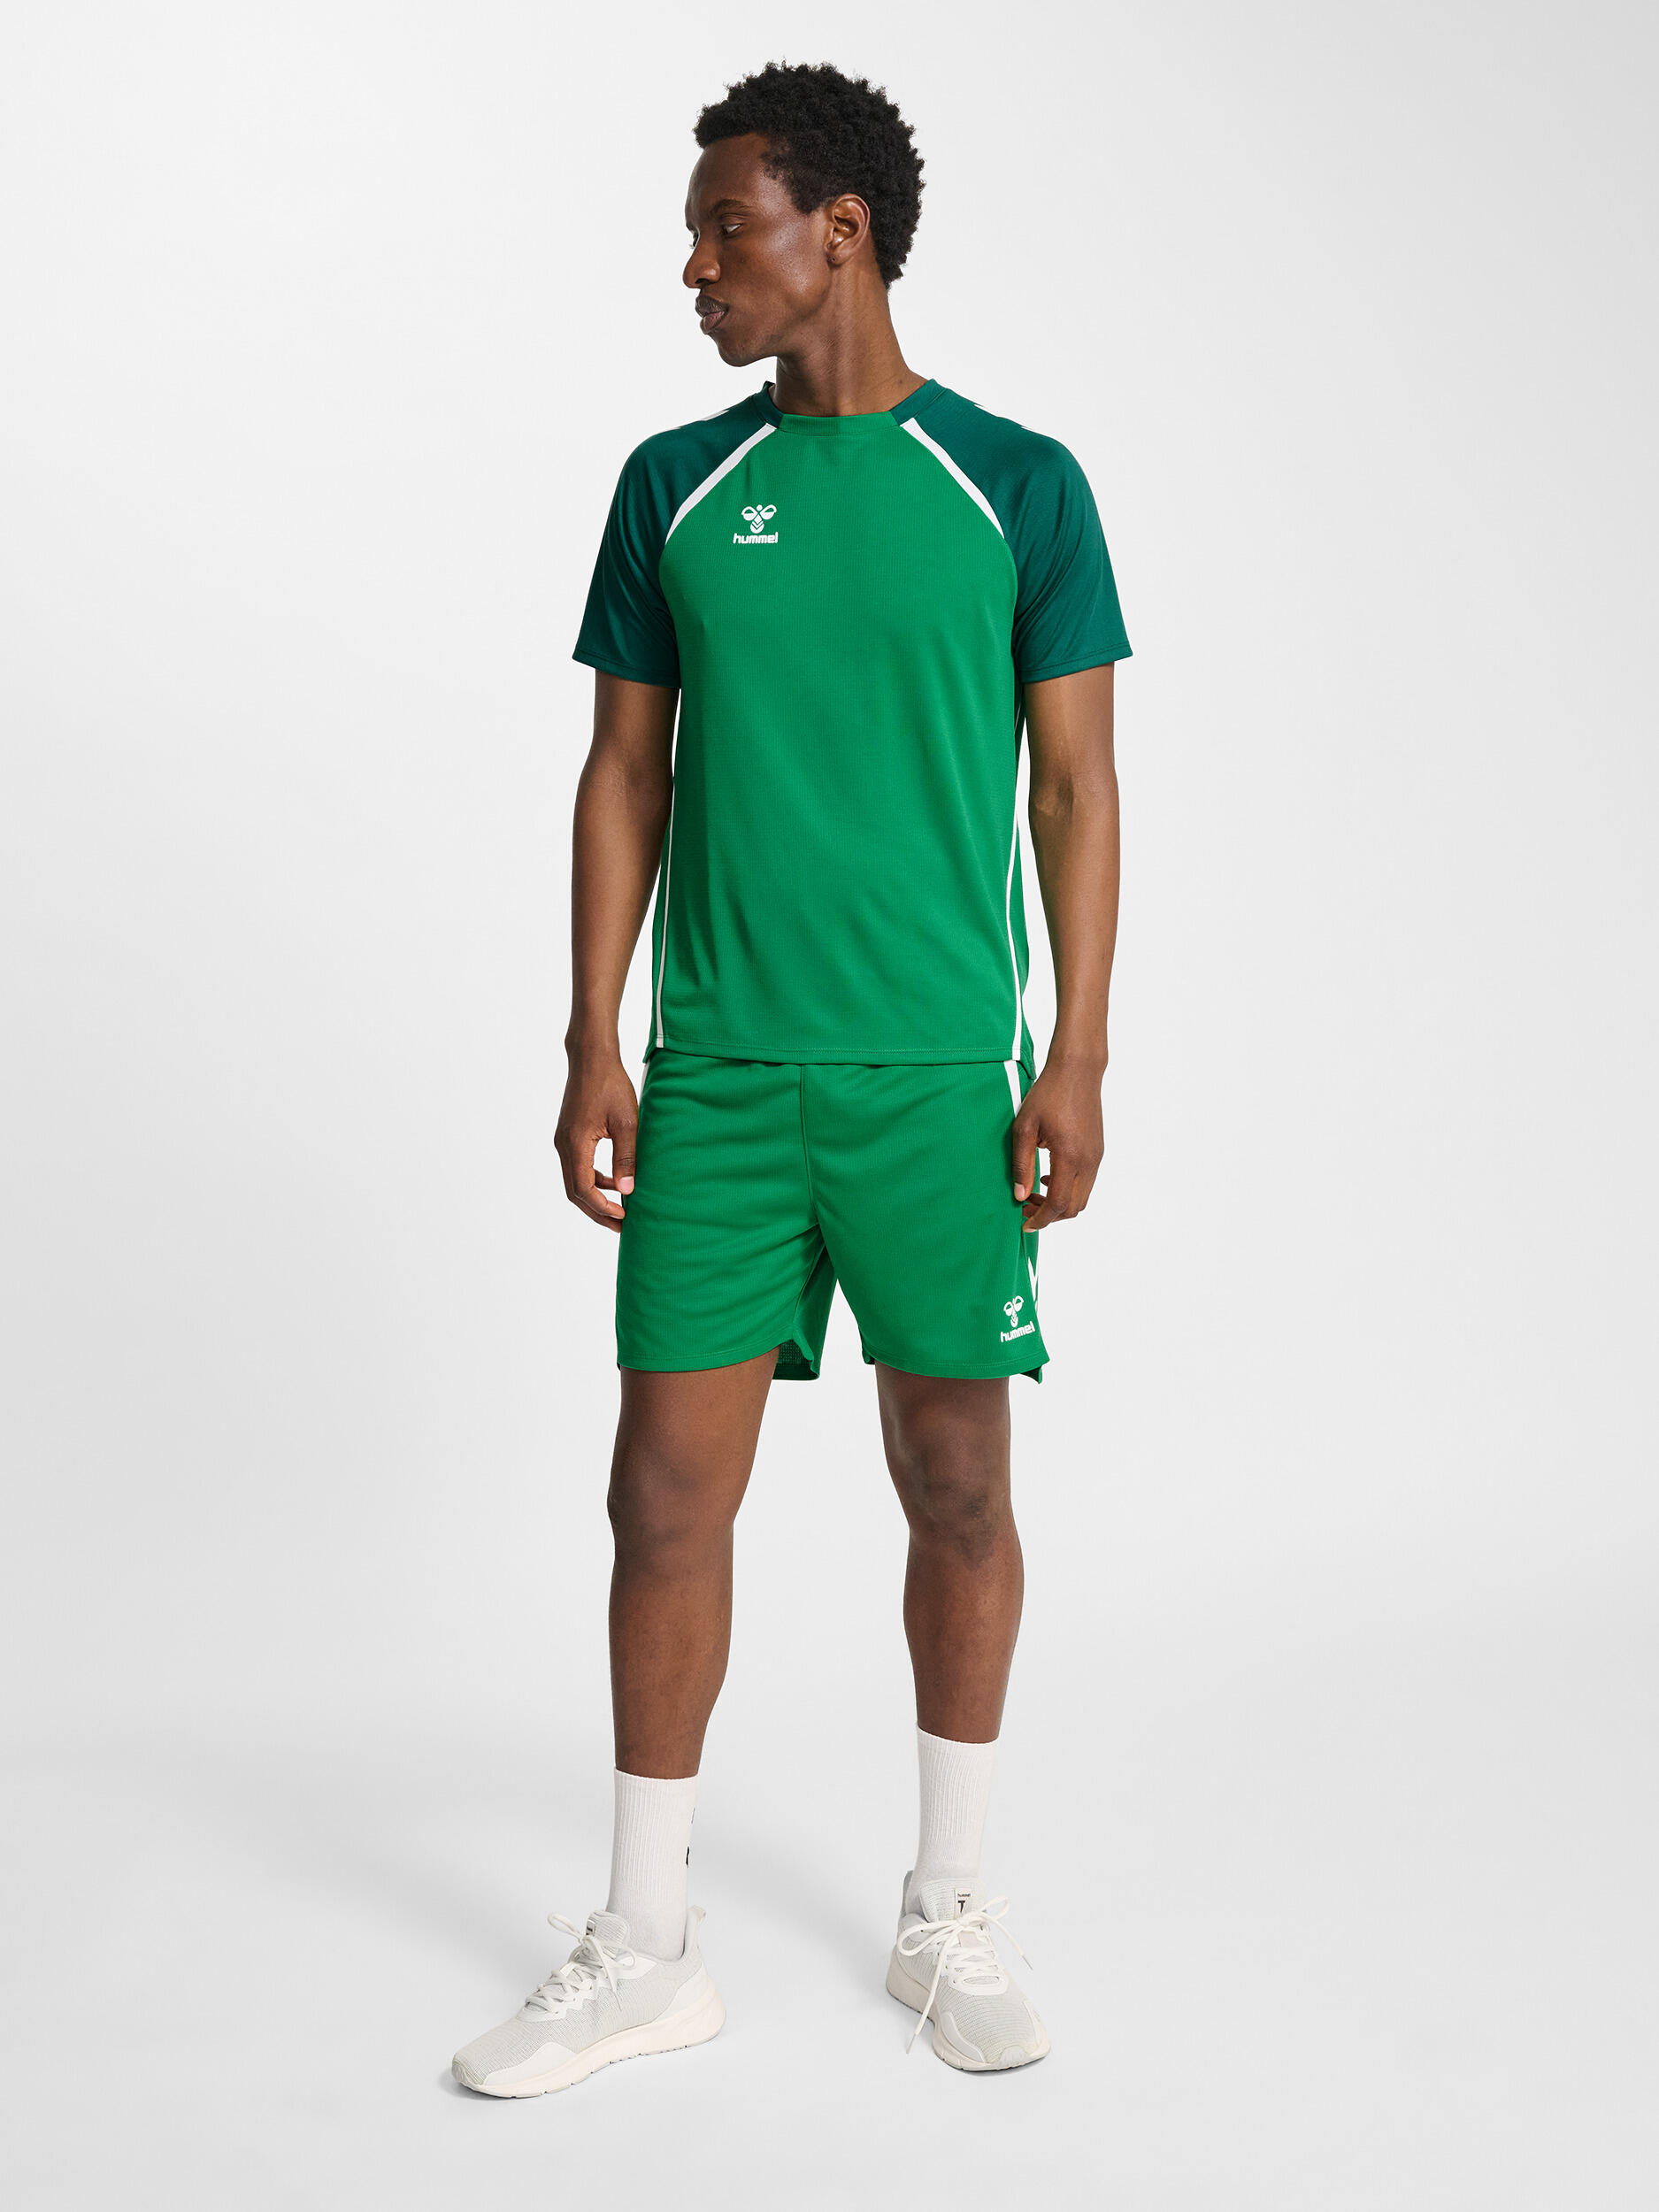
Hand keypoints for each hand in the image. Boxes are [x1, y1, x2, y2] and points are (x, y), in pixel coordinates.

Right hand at [554, 1048, 638, 1231]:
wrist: (592, 1058)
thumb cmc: (611, 1085)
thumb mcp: (626, 1123)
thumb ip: (626, 1158)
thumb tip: (627, 1191)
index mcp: (575, 1144)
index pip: (583, 1189)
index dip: (602, 1207)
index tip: (623, 1217)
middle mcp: (564, 1145)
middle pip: (574, 1191)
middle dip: (597, 1210)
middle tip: (620, 1225)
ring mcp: (563, 1140)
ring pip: (574, 1180)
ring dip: (595, 1197)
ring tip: (619, 1208)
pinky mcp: (569, 1135)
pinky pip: (577, 1166)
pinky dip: (593, 1179)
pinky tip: (613, 1180)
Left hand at [1011, 1056, 1104, 1229]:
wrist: (1078, 1071)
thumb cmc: (1047, 1095)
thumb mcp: (1024, 1127)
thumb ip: (1022, 1164)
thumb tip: (1019, 1196)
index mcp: (1069, 1156)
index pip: (1059, 1204)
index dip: (1041, 1219)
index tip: (1024, 1223)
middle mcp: (1088, 1161)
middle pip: (1073, 1208)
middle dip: (1049, 1215)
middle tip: (1025, 1206)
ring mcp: (1097, 1157)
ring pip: (1082, 1198)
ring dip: (1059, 1203)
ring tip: (1034, 1192)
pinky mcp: (1098, 1151)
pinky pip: (1086, 1183)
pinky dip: (1069, 1190)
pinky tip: (1048, 1177)